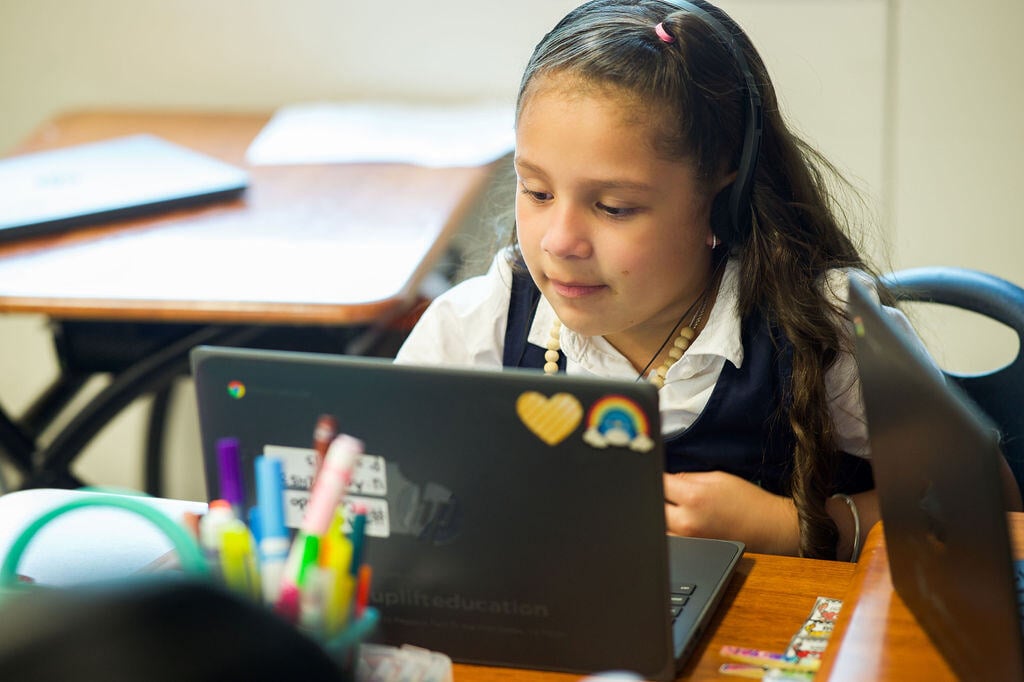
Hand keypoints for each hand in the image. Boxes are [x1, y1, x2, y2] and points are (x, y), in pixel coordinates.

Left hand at [663, 470, 799, 554]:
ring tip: (678, 509)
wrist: (770, 530)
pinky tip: (683, 524)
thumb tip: (666, 480)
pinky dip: (670, 531)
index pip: (658, 484)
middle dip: (658, 498)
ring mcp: (688, 541)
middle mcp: (687, 522)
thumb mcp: (718, 478)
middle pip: (653, 507)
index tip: (655, 475)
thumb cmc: (749, 502)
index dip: (656, 478)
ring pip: (658, 526)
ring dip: (662, 516)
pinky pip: (670, 540)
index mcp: (694, 498)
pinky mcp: (692, 553)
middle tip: (668, 494)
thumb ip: (687, 478)